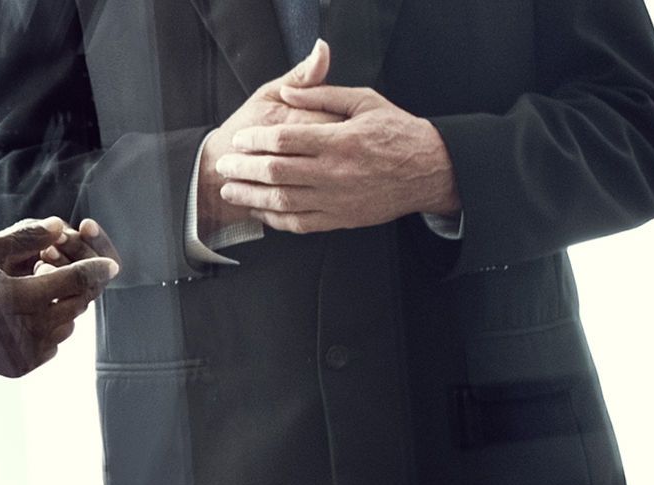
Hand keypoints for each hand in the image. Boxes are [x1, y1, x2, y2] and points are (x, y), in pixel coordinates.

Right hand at [0, 218, 119, 379]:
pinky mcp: (21, 367)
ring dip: (62, 305)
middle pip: (76, 306)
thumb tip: (60, 226)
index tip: (111, 264)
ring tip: (33, 289)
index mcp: (16, 300)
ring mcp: (25, 354)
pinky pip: (52, 343)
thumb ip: (21, 238)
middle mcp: (26, 332)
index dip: (94, 270)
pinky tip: (23, 312)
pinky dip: (48, 325)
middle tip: (55, 269)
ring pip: (67, 326)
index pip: (73, 284)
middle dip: (76, 285)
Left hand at [211, 42, 460, 233]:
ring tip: (230, 190)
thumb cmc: (398, 132)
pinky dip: (275, 219)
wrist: (429, 171)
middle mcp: (335, 173)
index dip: (256, 140)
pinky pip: (300, 223)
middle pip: (277, 171)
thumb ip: (323, 94)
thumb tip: (287, 91)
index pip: (285, 141)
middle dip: (244, 168)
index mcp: (340, 140)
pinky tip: (259, 211)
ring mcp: (337, 199)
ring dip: (251, 196)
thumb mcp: (365, 100)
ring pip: (283, 200)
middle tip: (223, 165)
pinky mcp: (341, 218)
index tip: (240, 139)